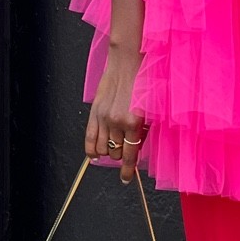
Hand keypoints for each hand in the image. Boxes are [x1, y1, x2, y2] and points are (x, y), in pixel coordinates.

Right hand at [86, 43, 146, 181]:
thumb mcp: (150, 109)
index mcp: (133, 122)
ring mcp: (103, 117)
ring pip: (102, 148)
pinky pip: (89, 137)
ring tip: (114, 147)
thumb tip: (137, 147)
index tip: (126, 178)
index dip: (127, 170)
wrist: (127, 62)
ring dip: (108, 151)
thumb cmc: (143, 83)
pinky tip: (94, 154)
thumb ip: (144, 130)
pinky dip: (91, 148)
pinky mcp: (95, 111)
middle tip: (126, 148)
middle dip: (120, 154)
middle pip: (115, 153)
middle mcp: (116, 122)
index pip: (129, 155)